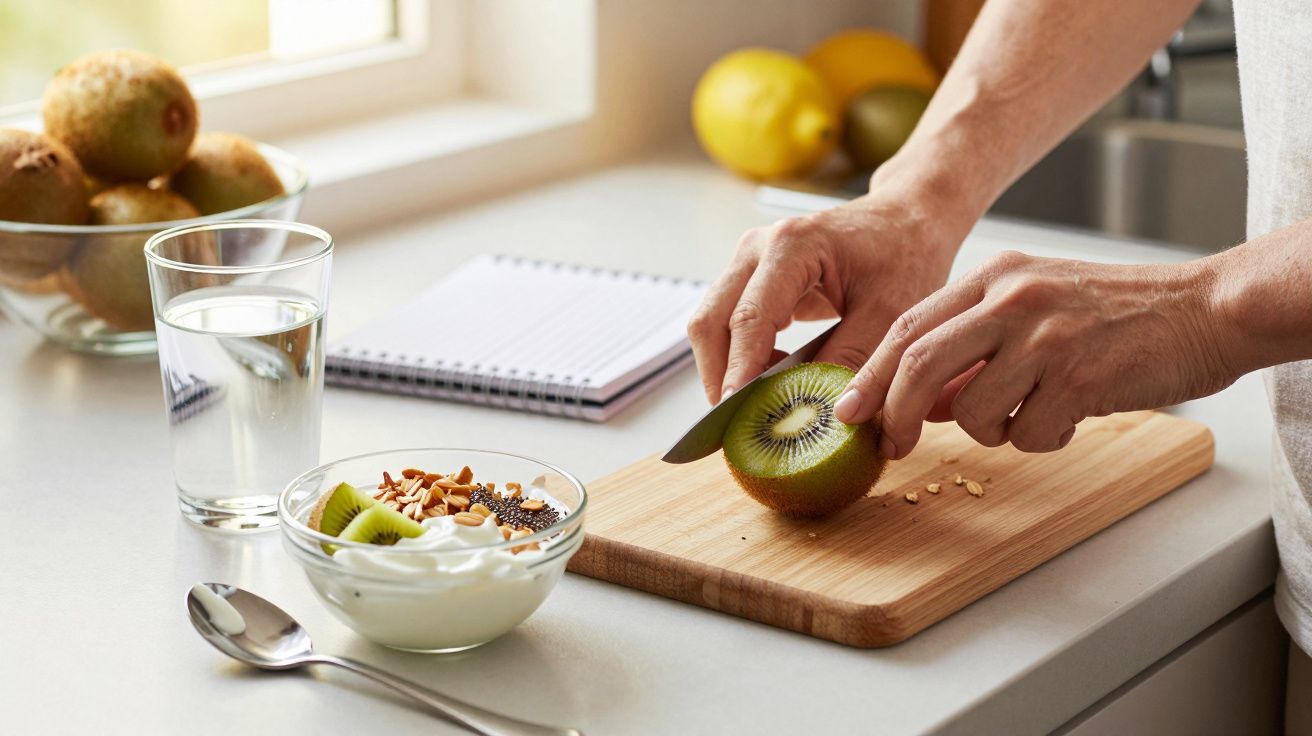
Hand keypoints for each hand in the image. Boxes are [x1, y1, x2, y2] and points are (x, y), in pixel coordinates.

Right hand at [687, 190, 970, 403]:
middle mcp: (758, 248)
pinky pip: (727, 324)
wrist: (906, 219)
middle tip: (737, 425)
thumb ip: (851, 362)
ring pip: (711, 325)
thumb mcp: (890, 314)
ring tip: (758, 407)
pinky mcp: (751, 278)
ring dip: (726, 369)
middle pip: (711, 322)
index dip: (739, 371)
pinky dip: (739, 358)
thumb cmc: (904, 255)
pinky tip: (771, 381)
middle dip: (719, 377)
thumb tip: (818, 413)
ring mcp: (749, 261)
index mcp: (792, 246)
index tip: (737, 414)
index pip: (749, 318)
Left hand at [835, 251, 1239, 457]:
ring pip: (972, 410)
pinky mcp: (1081, 376)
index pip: (908, 327)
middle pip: (919, 363)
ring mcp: (1046, 335)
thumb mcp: (1033, 309)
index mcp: (995, 276)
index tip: (847, 411)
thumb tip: (918, 402)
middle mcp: (1013, 297)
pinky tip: (1072, 415)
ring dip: (991, 431)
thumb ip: (974, 347)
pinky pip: (1029, 434)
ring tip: (1032, 413)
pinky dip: (1043, 439)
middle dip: (895, 414)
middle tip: (892, 446)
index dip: (870, 375)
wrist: (1204, 310)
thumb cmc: (1115, 315)